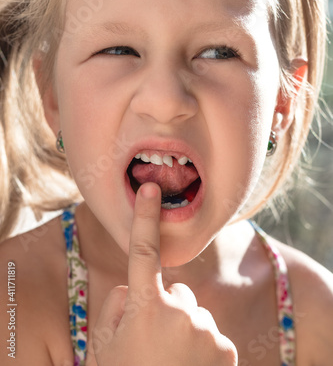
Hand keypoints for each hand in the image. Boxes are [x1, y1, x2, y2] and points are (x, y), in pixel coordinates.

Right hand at [93, 182, 237, 365]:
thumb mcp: (103, 346)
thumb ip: (116, 306)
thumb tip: (133, 288)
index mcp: (144, 307)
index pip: (141, 252)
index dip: (144, 217)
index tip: (148, 188)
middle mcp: (179, 310)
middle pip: (174, 291)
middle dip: (164, 308)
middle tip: (152, 345)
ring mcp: (206, 328)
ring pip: (192, 313)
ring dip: (184, 329)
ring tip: (171, 362)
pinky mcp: (226, 347)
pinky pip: (209, 333)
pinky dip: (202, 347)